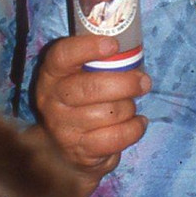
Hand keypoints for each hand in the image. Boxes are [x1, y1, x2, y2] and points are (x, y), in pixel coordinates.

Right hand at [34, 34, 150, 193]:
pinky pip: (115, 138)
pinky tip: (138, 123)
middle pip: (90, 88)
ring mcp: (64, 129)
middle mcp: (51, 101)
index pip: (62, 56)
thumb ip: (95, 61)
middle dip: (125, 83)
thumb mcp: (77, 76)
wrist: (63, 149)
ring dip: (129, 108)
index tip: (113, 44)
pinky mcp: (80, 152)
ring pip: (109, 113)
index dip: (87, 48)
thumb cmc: (80, 100)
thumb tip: (130, 46)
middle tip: (144, 81)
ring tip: (132, 105)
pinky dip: (134, 129)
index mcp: (51, 74)